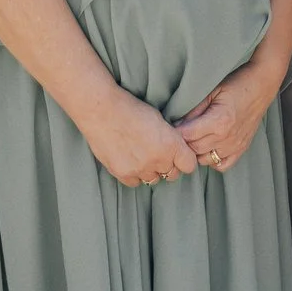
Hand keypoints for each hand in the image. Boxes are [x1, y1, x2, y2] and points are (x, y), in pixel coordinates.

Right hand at [79, 90, 197, 186]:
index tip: (180, 155)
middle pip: (172, 174)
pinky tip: (130, 160)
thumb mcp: (160, 119)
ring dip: (151, 170)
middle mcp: (158, 160)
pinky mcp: (122, 174)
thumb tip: (177, 150)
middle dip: (168, 165)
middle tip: (159, 154)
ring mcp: (139, 169)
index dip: (185, 160)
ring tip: (142, 155)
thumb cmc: (131, 108)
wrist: (101, 110)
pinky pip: (135, 182)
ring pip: (153, 179)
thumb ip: (171, 139)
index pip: (189, 165)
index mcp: (171, 144)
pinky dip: (135, 175)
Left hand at [179, 61, 281, 171]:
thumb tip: (176, 123)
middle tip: (178, 133)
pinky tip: (209, 148)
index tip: (170, 127)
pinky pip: (222, 165)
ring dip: (196, 151)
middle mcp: (226, 137)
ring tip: (194, 139)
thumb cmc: (237, 83)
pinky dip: (212, 160)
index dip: (175, 132)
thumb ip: (194, 110)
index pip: (186, 135)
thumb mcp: (211, 92)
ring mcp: (235, 145)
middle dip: (183, 142)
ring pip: (205, 159)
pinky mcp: (242, 148)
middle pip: (193, 149)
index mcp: (218, 121)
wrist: (262, 84)